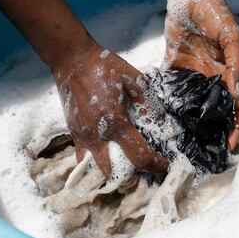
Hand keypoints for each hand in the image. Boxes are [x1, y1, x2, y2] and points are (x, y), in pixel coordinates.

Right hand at [53, 41, 168, 176]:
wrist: (73, 60)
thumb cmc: (104, 66)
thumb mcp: (134, 79)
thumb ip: (149, 103)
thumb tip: (161, 122)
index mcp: (115, 122)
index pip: (140, 156)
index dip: (156, 165)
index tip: (165, 165)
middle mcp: (97, 135)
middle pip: (117, 174)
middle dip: (133, 177)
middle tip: (145, 168)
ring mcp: (83, 137)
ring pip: (98, 171)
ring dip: (113, 175)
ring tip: (127, 169)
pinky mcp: (74, 134)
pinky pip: (83, 160)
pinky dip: (97, 165)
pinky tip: (108, 158)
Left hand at [164, 0, 238, 150]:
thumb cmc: (216, 14)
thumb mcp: (232, 35)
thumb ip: (235, 60)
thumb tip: (235, 89)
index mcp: (228, 72)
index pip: (234, 106)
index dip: (234, 126)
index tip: (231, 146)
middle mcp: (211, 77)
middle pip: (212, 111)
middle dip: (210, 132)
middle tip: (203, 153)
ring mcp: (192, 73)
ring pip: (191, 104)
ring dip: (188, 122)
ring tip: (181, 144)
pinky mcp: (173, 65)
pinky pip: (170, 87)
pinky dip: (166, 101)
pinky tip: (160, 119)